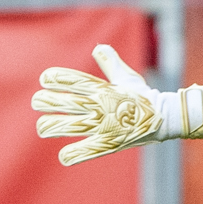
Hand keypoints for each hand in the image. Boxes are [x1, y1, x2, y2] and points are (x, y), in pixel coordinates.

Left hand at [33, 44, 202, 164]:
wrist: (164, 117)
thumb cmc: (143, 96)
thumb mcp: (127, 77)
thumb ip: (110, 62)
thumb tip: (99, 47)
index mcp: (104, 89)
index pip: (77, 81)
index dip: (58, 79)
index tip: (45, 78)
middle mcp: (102, 106)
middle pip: (68, 102)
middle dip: (48, 102)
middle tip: (37, 102)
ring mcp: (105, 125)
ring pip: (72, 126)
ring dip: (53, 126)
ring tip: (42, 127)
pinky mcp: (110, 143)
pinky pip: (88, 150)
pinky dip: (75, 155)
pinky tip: (64, 156)